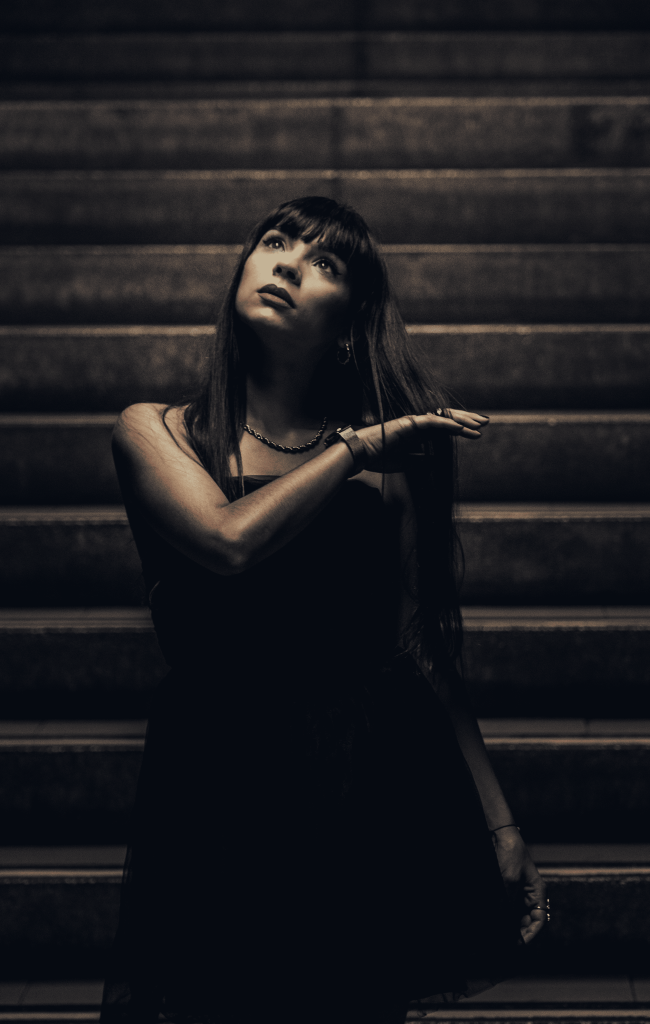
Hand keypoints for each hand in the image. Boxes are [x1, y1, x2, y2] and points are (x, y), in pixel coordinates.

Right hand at [356, 409, 488, 472]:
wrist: (360, 454)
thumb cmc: (378, 458)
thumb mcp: (406, 463)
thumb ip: (421, 461)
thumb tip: (435, 462)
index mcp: (417, 432)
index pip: (443, 428)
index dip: (460, 428)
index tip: (476, 432)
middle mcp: (417, 424)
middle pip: (447, 419)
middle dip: (467, 420)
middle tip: (485, 423)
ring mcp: (413, 422)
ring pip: (442, 418)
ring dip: (462, 421)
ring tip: (479, 425)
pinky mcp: (408, 423)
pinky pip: (432, 422)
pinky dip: (447, 424)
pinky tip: (460, 428)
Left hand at [492, 826, 546, 943]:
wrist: (501, 836)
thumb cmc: (510, 854)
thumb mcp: (509, 879)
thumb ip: (508, 900)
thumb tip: (505, 921)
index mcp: (538, 892)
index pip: (540, 920)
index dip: (532, 934)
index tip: (521, 944)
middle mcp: (530, 895)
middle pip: (529, 921)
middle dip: (521, 933)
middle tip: (511, 944)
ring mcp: (519, 894)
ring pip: (519, 917)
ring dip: (513, 927)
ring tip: (506, 937)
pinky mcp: (509, 891)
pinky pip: (510, 909)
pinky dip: (507, 918)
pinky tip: (502, 924)